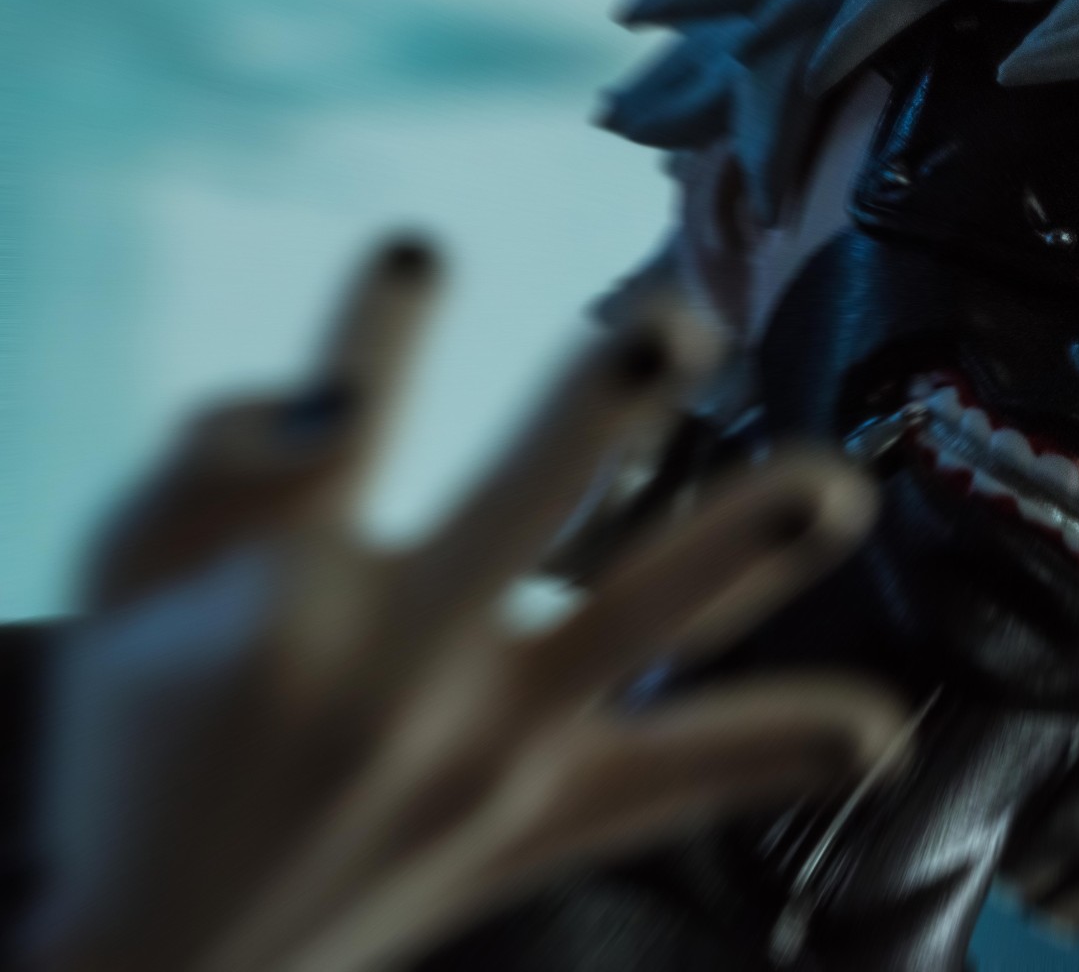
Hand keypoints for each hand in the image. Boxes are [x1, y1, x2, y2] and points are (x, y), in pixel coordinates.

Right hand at [20, 238, 906, 971]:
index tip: (421, 255)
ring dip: (743, 552)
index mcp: (291, 598)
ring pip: (647, 629)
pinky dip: (781, 748)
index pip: (346, 426)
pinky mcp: (554, 814)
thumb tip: (338, 399)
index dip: (381, 331)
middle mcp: (411, 668)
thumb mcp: (122, 587)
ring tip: (834, 490)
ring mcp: (500, 750)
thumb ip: (210, 465)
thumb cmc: (140, 748)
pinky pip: (687, 778)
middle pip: (527, 510)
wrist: (173, 963)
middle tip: (674, 324)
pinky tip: (877, 727)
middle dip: (600, 411)